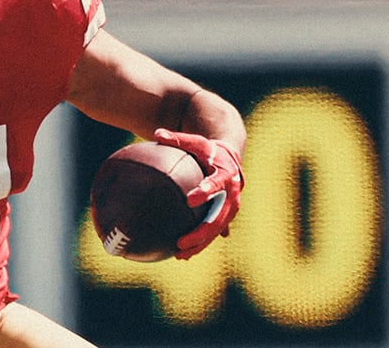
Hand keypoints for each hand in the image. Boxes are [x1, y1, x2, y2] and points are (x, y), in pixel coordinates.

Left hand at [154, 128, 242, 259]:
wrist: (231, 157)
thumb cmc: (209, 150)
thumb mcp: (196, 142)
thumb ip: (177, 139)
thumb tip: (156, 132)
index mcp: (225, 174)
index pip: (216, 184)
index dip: (205, 191)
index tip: (190, 199)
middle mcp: (231, 194)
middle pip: (218, 217)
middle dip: (201, 232)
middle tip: (182, 242)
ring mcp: (230, 208)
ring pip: (216, 230)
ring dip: (200, 244)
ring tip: (180, 254)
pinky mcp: (226, 216)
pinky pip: (214, 232)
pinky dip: (201, 243)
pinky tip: (184, 255)